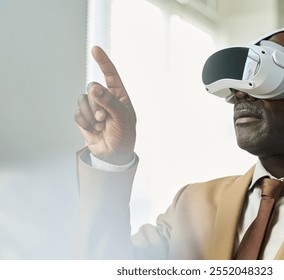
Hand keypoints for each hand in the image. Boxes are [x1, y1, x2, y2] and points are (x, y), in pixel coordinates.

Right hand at [75, 46, 135, 164]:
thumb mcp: (122, 118)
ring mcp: (93, 107)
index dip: (103, 62)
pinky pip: (77, 114)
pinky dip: (85, 123)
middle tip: (103, 118)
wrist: (113, 154)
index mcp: (118, 95)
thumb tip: (94, 87)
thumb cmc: (124, 135)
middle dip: (96, 104)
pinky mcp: (84, 118)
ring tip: (100, 125)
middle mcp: (105, 98)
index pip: (110, 75)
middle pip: (92, 89)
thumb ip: (108, 101)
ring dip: (90, 115)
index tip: (95, 49)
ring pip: (82, 100)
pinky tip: (93, 130)